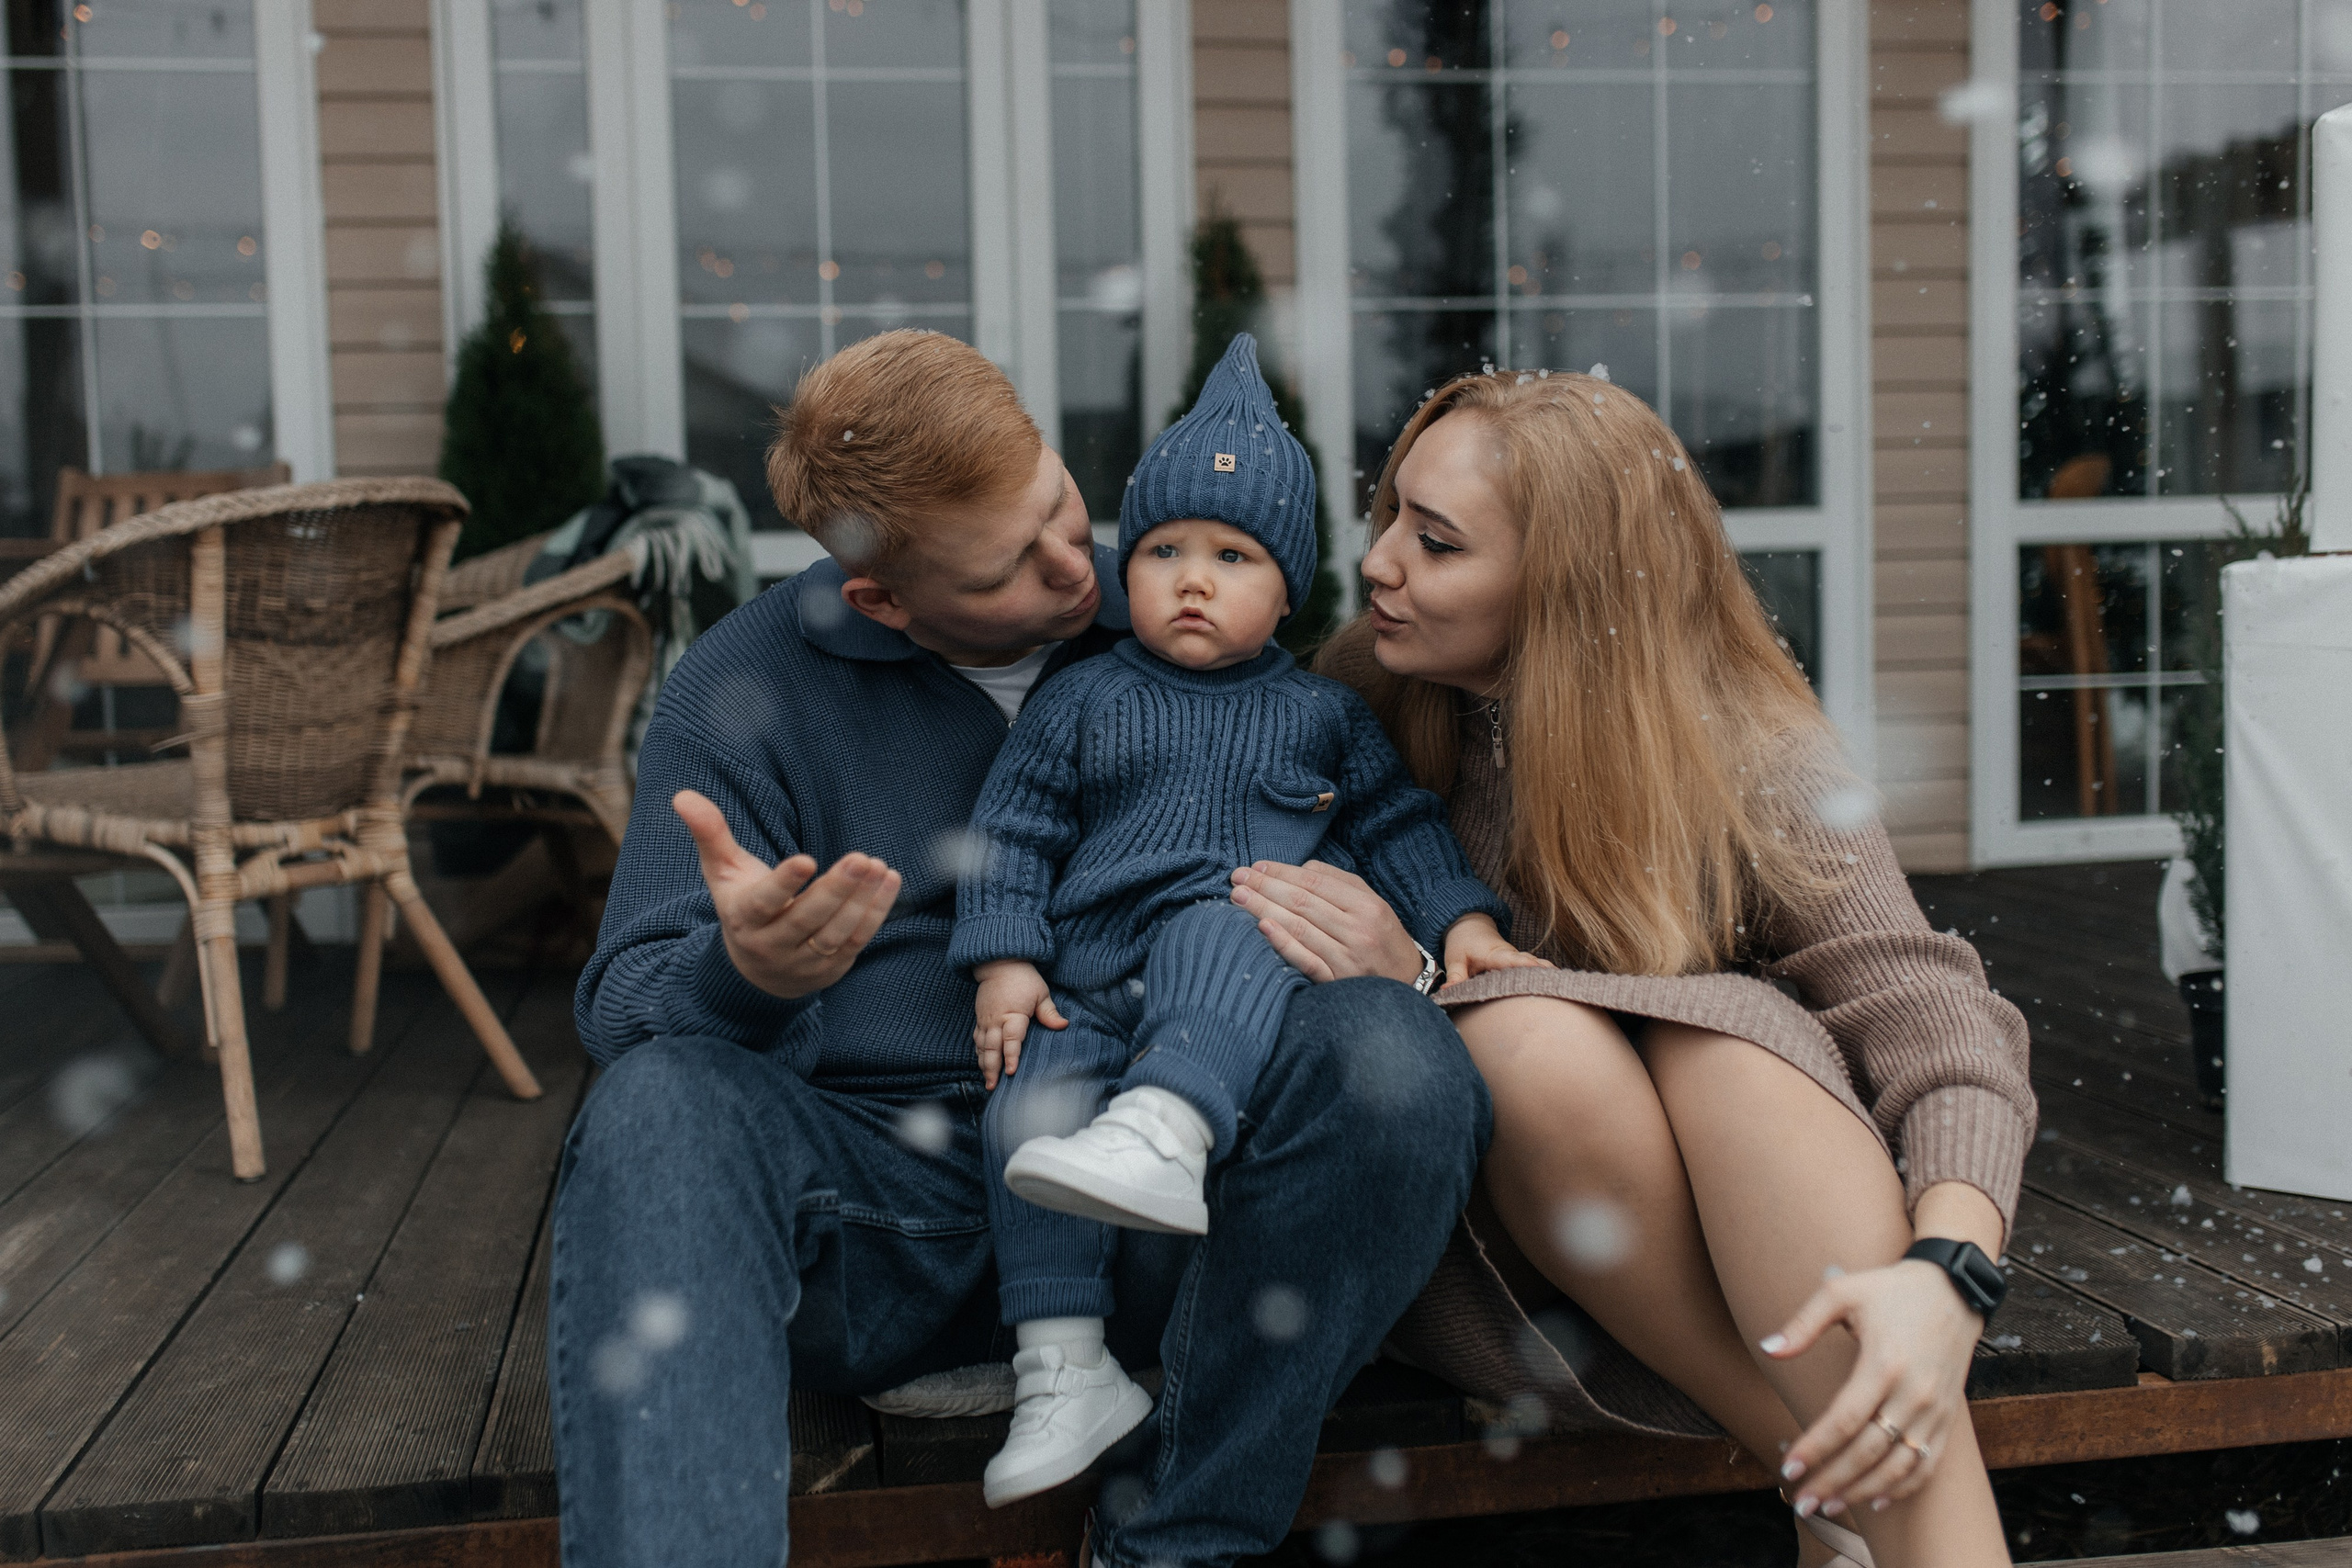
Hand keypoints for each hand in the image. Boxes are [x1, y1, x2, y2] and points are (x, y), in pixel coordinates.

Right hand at [674, 789, 900, 1001]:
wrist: (757, 973)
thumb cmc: (742, 906)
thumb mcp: (723, 873)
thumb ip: (710, 834)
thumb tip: (682, 795)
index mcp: (744, 918)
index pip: (764, 902)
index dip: (785, 884)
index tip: (807, 859)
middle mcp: (772, 945)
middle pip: (807, 919)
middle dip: (836, 889)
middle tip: (861, 858)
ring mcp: (804, 961)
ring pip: (837, 932)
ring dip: (862, 900)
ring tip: (879, 866)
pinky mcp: (832, 968)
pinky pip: (858, 940)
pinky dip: (876, 912)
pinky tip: (889, 880)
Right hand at [973, 959, 1065, 1088]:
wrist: (1000, 964)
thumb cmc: (1023, 979)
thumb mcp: (1041, 992)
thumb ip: (1049, 1012)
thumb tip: (1063, 1025)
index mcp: (1013, 1014)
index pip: (1011, 1039)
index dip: (1011, 1056)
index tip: (1011, 1071)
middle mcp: (996, 1020)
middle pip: (992, 1048)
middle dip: (992, 1068)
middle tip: (993, 1086)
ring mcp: (985, 1020)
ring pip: (982, 1046)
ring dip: (983, 1064)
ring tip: (987, 1082)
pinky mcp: (980, 1018)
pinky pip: (977, 1039)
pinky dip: (979, 1053)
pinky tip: (982, 1063)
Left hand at [1228, 861, 1422, 983]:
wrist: (1408, 987)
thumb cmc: (1384, 940)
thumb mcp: (1373, 905)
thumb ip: (1340, 882)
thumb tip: (1302, 867)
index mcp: (1367, 906)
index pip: (1315, 883)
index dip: (1283, 872)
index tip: (1257, 866)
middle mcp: (1358, 930)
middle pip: (1303, 903)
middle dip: (1265, 887)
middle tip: (1237, 877)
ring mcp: (1347, 958)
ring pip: (1300, 927)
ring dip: (1264, 909)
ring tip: (1238, 897)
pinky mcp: (1338, 982)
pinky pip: (1306, 960)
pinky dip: (1283, 943)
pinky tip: (1262, 927)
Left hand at [1442, 913, 1552, 983]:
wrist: (1470, 927)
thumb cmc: (1463, 943)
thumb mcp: (1455, 959)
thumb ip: (1455, 977)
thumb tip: (1449, 992)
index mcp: (1496, 954)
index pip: (1513, 961)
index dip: (1525, 967)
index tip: (1539, 971)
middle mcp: (1512, 956)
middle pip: (1532, 965)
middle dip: (1544, 974)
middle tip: (1559, 987)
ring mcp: (1519, 960)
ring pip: (1537, 967)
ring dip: (1549, 976)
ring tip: (1565, 989)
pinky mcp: (1520, 965)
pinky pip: (1536, 970)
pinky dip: (1546, 977)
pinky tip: (1560, 989)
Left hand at [1763, 1257, 1983, 1517]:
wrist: (1954, 1289)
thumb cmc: (1890, 1289)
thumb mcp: (1842, 1292)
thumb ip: (1803, 1323)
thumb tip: (1767, 1348)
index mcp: (1883, 1364)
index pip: (1844, 1420)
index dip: (1816, 1447)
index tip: (1789, 1468)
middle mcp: (1913, 1393)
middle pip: (1869, 1451)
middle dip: (1833, 1481)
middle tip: (1802, 1501)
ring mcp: (1934, 1409)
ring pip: (1899, 1466)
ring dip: (1864, 1491)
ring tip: (1830, 1506)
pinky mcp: (1948, 1417)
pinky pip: (1927, 1463)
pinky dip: (1904, 1487)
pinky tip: (1878, 1500)